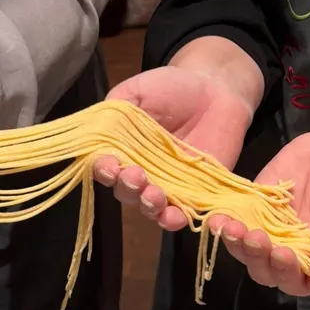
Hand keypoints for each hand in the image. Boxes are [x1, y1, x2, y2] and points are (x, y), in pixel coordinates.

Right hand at [93, 65, 255, 229]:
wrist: (216, 90)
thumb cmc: (171, 89)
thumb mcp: (138, 91)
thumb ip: (115, 109)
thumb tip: (94, 130)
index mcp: (121, 152)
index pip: (105, 168)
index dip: (104, 170)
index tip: (109, 166)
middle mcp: (141, 175)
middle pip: (126, 193)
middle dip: (129, 189)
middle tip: (136, 176)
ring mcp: (168, 188)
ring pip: (153, 209)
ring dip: (151, 208)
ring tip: (156, 198)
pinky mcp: (196, 194)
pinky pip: (188, 214)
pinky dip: (184, 220)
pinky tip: (183, 217)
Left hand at [214, 127, 309, 295]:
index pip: (295, 281)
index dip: (285, 273)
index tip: (282, 253)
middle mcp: (287, 252)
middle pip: (263, 270)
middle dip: (257, 257)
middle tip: (256, 237)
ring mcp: (266, 231)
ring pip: (243, 250)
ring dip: (235, 243)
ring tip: (231, 227)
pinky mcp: (250, 209)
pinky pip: (233, 221)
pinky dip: (222, 222)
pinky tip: (217, 216)